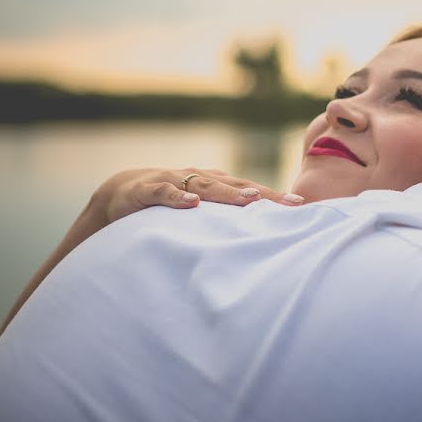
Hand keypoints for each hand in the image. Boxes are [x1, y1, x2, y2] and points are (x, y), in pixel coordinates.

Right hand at [93, 168, 304, 225]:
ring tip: (250, 199)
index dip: (273, 197)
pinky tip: (191, 204)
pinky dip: (177, 197)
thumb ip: (223, 223)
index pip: (249, 189)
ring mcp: (173, 181)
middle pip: (235, 186)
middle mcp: (199, 179)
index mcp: (214, 184)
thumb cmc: (169, 204)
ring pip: (204, 186)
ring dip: (227, 193)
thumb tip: (258, 242)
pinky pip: (164, 192)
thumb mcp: (198, 214)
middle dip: (263, 194)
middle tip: (288, 203)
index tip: (301, 205)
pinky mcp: (147, 190)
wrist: (120, 193)